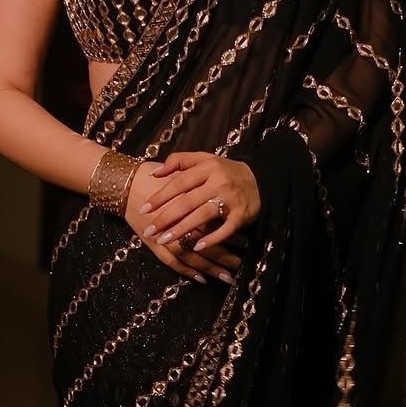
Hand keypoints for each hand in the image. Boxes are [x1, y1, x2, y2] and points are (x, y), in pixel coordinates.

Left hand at [137, 151, 259, 253]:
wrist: (262, 179)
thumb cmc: (225, 171)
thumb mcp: (205, 159)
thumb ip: (179, 161)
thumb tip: (155, 173)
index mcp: (208, 167)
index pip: (179, 182)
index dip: (160, 196)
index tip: (144, 209)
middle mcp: (219, 182)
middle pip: (187, 201)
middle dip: (166, 218)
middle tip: (149, 231)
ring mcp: (231, 199)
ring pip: (202, 215)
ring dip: (182, 229)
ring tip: (164, 240)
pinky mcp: (242, 214)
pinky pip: (225, 229)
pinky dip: (212, 238)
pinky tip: (197, 247)